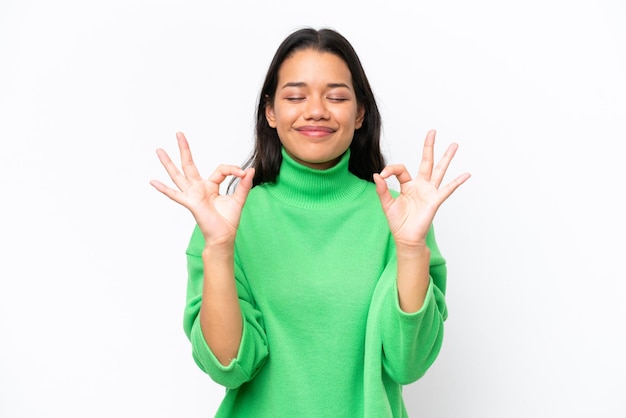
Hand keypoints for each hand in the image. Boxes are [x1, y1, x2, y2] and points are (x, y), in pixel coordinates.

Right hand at [150, 132, 254, 245]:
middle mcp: (199, 188)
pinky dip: (163, 189)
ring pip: (178, 175)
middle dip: (184, 149)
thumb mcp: (239, 199)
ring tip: (159, 150)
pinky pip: (175, 194)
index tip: (243, 173)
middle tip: (179, 133)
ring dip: (168, 163)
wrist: (224, 236)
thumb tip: (250, 170)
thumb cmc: (228, 220)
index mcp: (210, 186)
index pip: (219, 170)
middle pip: (189, 165)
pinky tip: (152, 181)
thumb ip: (244, 185)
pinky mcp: (190, 203)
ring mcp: (192, 194)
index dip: (232, 169)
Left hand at [373, 130, 469, 248]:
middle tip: (432, 132)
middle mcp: (420, 186)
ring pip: (439, 171)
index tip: (383, 175)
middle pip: (426, 162)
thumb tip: (376, 175)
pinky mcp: (435, 200)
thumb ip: (382, 189)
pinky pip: (447, 189)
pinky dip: (457, 182)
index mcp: (408, 185)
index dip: (391, 169)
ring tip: (454, 145)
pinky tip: (466, 174)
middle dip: (429, 147)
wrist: (406, 237)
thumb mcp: (387, 204)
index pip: (401, 169)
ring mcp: (429, 192)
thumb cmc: (398, 222)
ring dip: (446, 158)